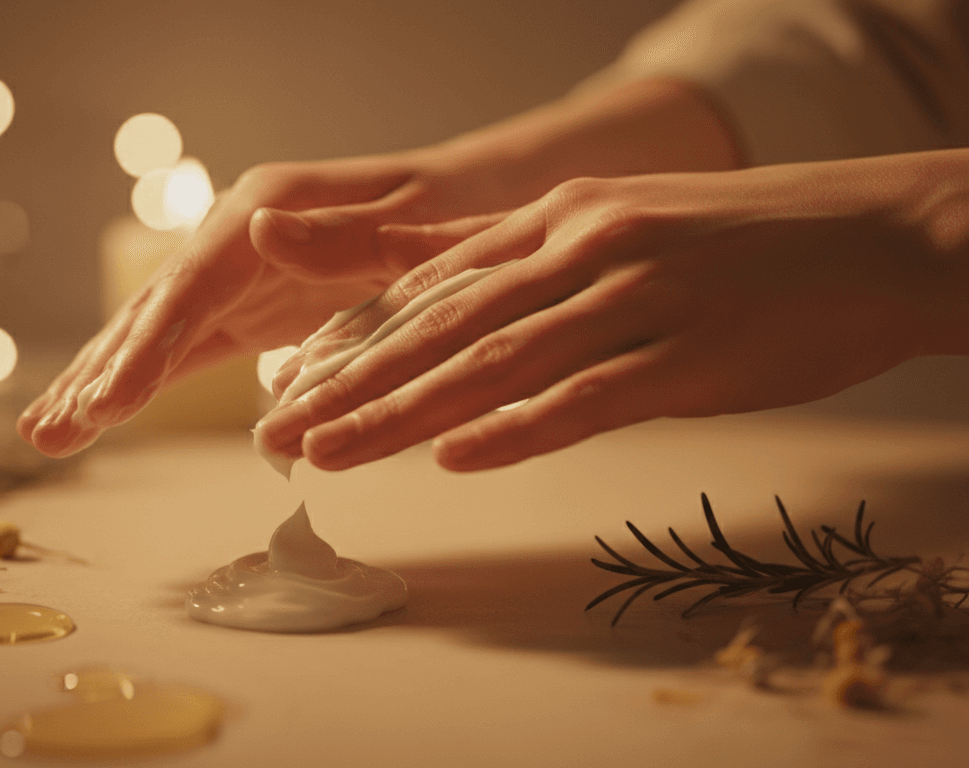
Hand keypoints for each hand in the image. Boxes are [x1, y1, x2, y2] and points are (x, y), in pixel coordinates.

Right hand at [17, 151, 505, 456]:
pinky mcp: (243, 305)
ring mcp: (233, 269)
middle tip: (50, 433)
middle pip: (153, 309)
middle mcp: (235, 233)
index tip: (107, 404)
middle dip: (100, 374)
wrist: (466, 198)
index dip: (145, 349)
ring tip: (44, 437)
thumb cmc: (452, 205)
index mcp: (267, 209)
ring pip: (153, 330)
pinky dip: (138, 384)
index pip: (190, 286)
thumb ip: (343, 233)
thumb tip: (259, 228)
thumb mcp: (414, 217)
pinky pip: (181, 349)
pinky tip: (97, 418)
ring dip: (100, 383)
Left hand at [256, 151, 968, 471]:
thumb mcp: (620, 225)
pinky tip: (455, 458)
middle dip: (349, 382)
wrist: (875, 234)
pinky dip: (517, 429)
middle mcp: (580, 250)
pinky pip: (587, 397)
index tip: (290, 379)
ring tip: (328, 452)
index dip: (353, 336)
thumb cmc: (741, 243)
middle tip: (279, 427)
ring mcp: (631, 300)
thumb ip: (530, 262)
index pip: (432, 286)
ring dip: (401, 412)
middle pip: (440, 326)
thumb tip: (446, 305)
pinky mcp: (686, 356)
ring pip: (493, 364)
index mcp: (558, 219)